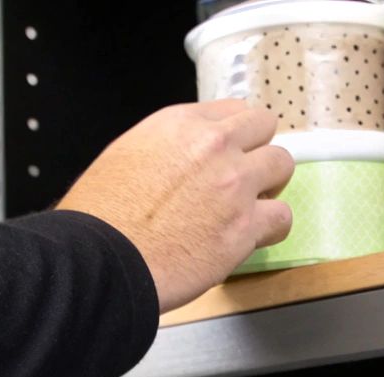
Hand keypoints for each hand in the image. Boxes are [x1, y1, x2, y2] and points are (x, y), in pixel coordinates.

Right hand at [60, 100, 294, 312]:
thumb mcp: (126, 154)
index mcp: (180, 124)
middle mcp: (214, 145)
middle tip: (242, 177)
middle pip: (265, 127)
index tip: (227, 153)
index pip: (232, 110)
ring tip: (249, 207)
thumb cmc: (101, 214)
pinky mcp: (246, 226)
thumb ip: (166, 148)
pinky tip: (251, 237)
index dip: (233, 134)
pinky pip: (282, 217)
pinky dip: (271, 227)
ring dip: (269, 185)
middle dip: (256, 150)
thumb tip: (182, 160)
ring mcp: (235, 184)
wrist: (102, 259)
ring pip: (282, 165)